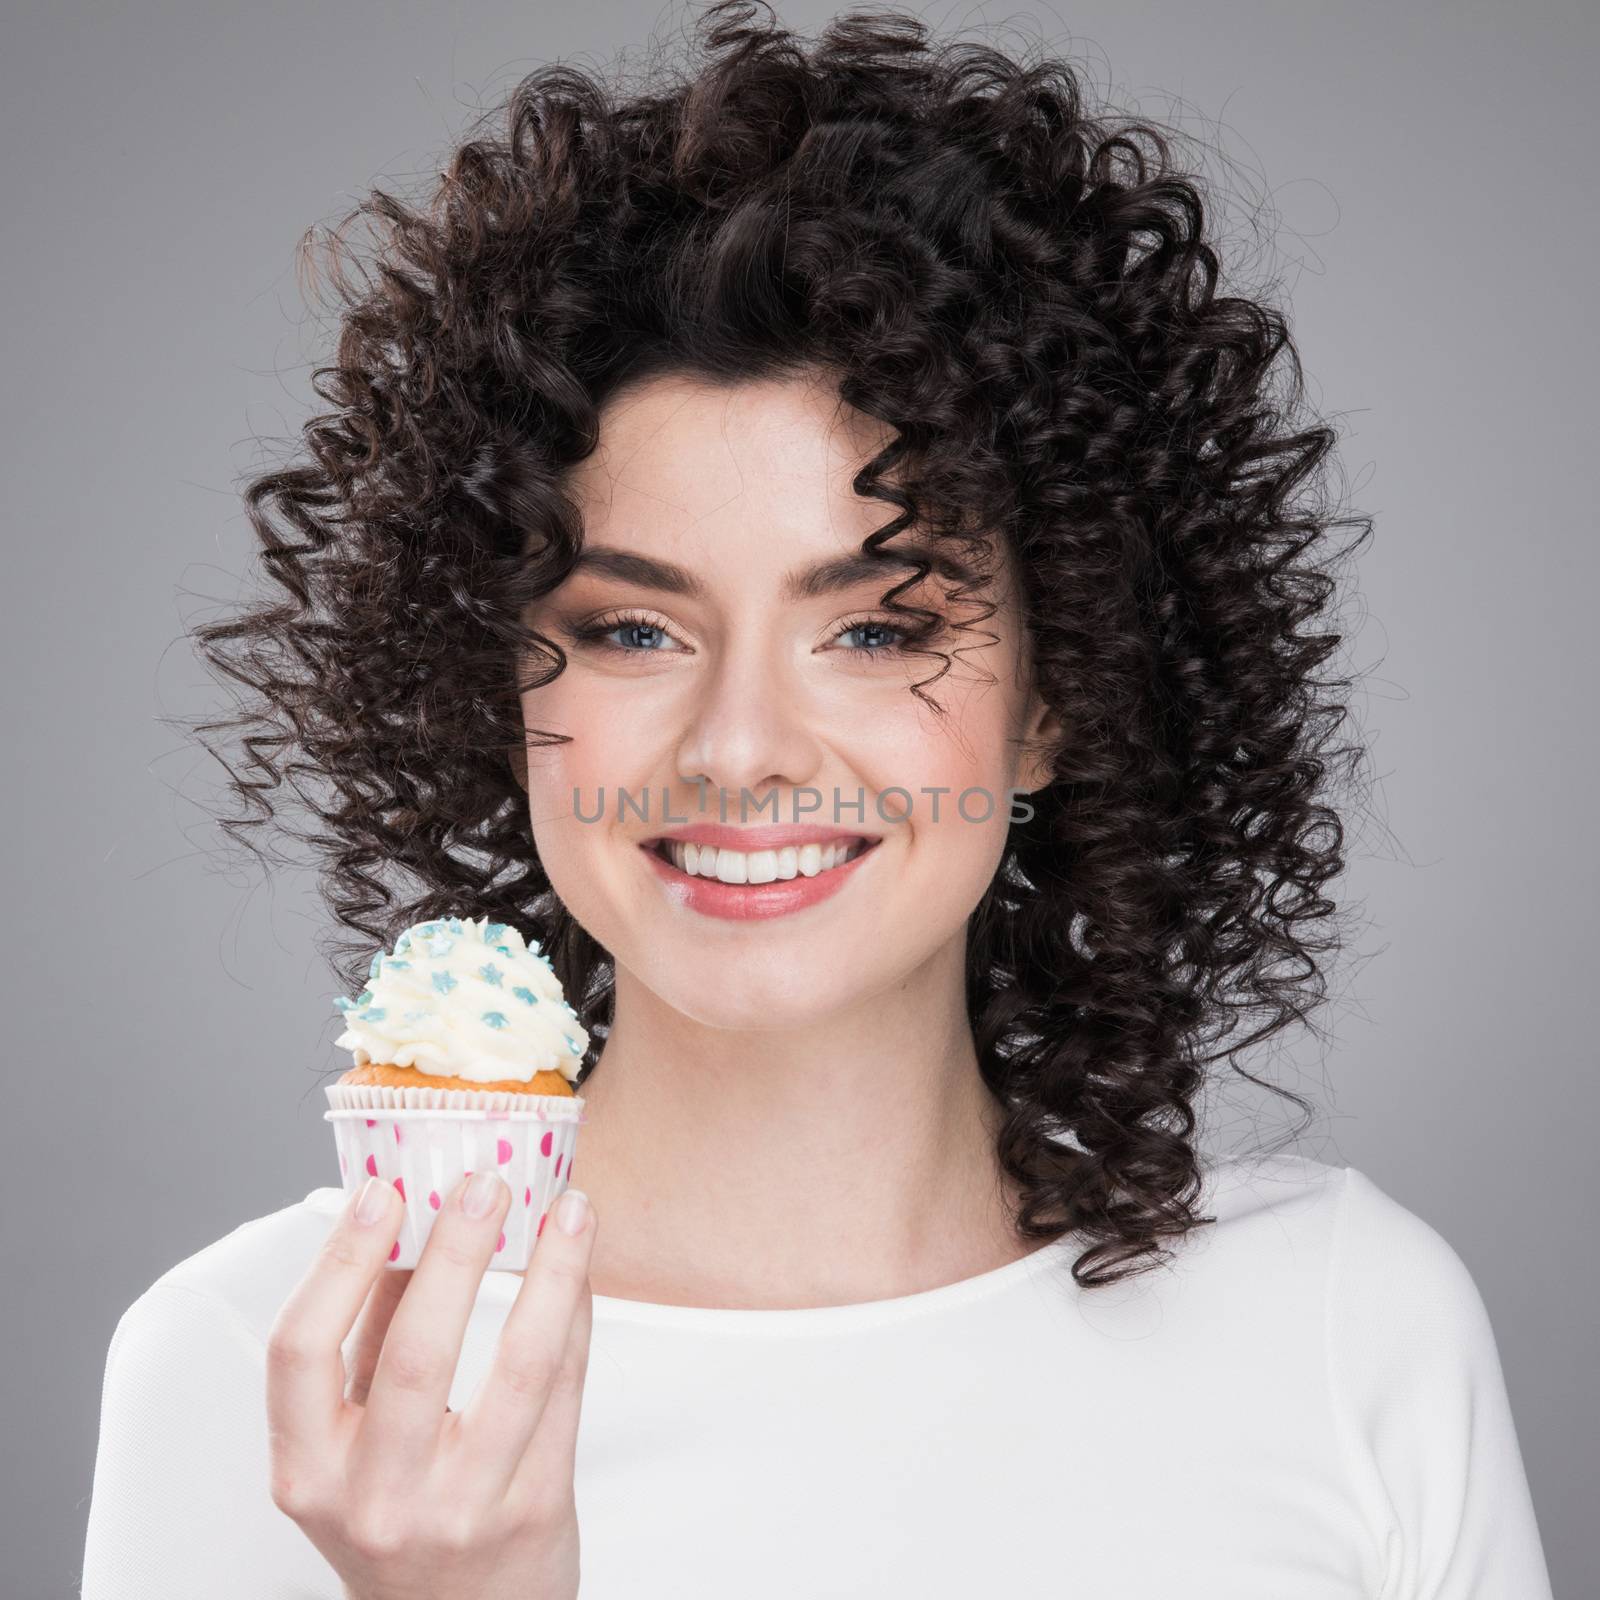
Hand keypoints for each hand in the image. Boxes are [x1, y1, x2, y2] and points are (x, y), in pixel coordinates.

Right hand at [265, 1167, 596, 1599]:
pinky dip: (575, 1314)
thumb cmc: (399, 1511)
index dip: (339, 1261)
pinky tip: (578, 1266)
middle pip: (416, 1353)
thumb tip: (403, 1214)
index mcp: (308, 1471)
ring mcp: (462, 1508)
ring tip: (567, 1207)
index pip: (299, 1351)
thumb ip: (368, 1336)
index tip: (382, 1190)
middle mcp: (377, 1497)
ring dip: (549, 1271)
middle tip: (486, 1180)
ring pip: (518, 1367)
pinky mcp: (536, 1508)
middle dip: (456, 1252)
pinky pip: (565, 1389)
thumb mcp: (350, 1442)